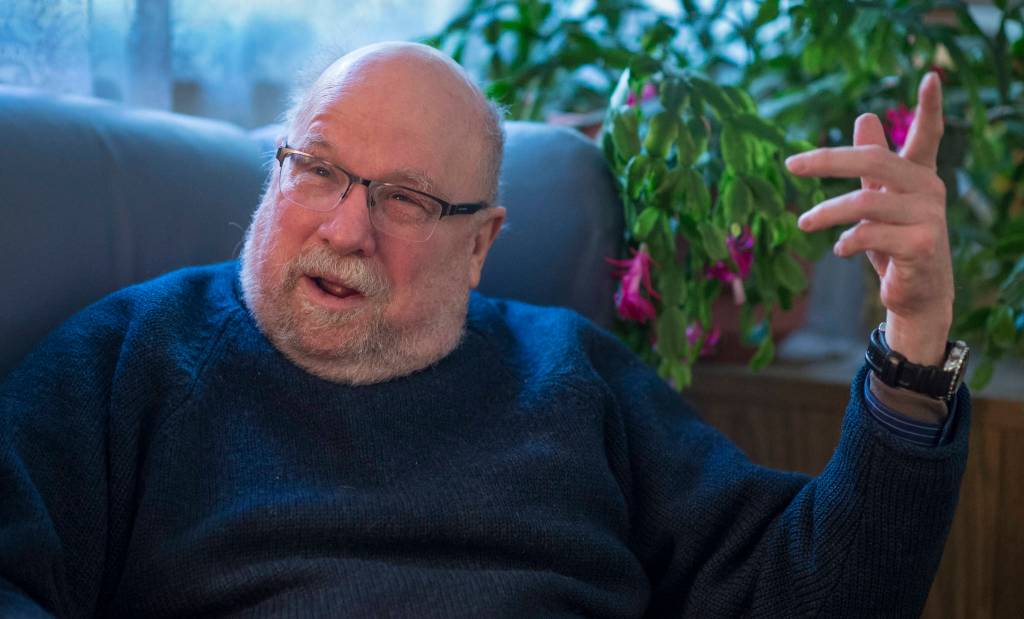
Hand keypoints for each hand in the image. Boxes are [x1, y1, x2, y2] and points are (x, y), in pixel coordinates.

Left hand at [786, 73, 952, 364]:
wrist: (915, 295)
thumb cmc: (893, 242)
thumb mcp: (878, 199)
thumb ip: (871, 162)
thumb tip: (864, 115)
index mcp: (919, 174)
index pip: (928, 135)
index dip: (930, 107)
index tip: (931, 75)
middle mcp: (929, 189)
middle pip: (873, 161)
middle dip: (828, 160)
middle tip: (791, 164)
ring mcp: (929, 217)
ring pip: (865, 203)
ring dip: (826, 212)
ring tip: (802, 223)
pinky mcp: (922, 246)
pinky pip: (871, 235)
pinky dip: (847, 241)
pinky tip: (839, 250)